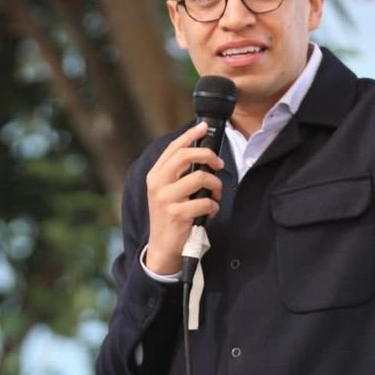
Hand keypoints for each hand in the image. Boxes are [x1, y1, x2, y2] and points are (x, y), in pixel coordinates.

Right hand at [143, 122, 223, 274]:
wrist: (163, 248)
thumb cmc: (170, 217)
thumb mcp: (168, 192)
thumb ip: (178, 174)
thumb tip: (201, 152)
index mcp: (155, 175)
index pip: (174, 148)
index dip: (190, 135)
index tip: (204, 127)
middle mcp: (158, 184)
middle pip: (186, 156)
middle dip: (208, 156)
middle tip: (219, 164)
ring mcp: (166, 199)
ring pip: (200, 178)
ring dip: (215, 185)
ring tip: (215, 194)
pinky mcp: (178, 214)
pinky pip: (206, 201)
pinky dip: (214, 206)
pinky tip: (210, 212)